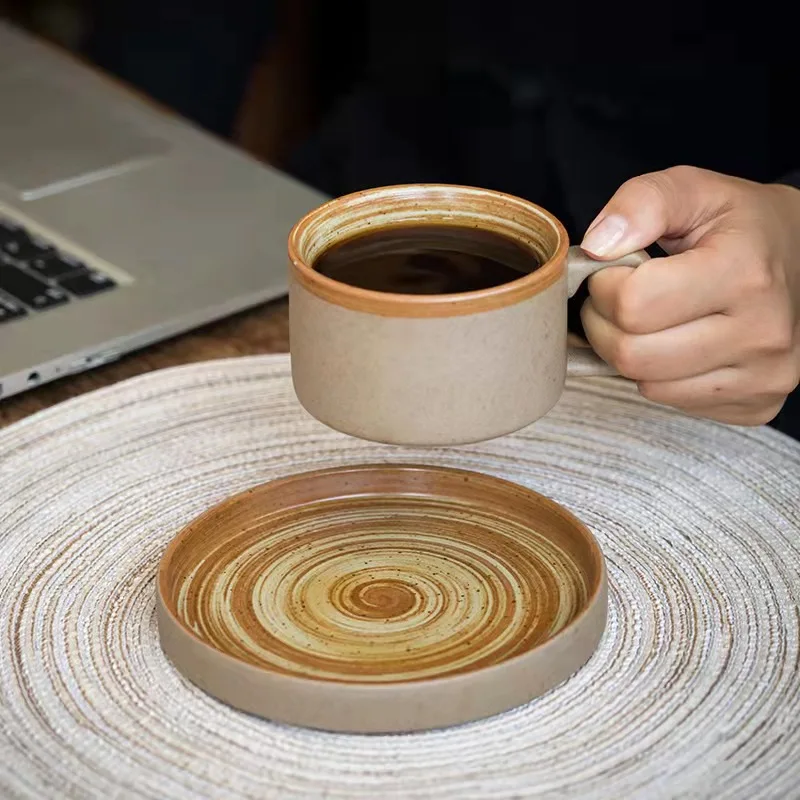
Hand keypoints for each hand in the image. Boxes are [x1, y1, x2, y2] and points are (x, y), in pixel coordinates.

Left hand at [580, 165, 799, 425]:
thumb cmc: (742, 227)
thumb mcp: (695, 191)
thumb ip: (642, 202)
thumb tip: (598, 246)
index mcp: (745, 272)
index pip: (633, 303)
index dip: (604, 286)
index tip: (613, 272)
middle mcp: (763, 332)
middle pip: (631, 354)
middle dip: (604, 324)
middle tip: (616, 300)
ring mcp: (764, 375)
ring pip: (646, 385)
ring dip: (626, 353)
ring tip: (645, 320)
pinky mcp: (757, 403)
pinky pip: (671, 401)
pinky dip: (657, 374)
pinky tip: (675, 343)